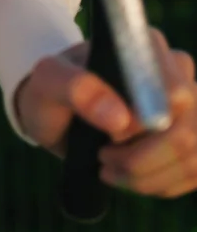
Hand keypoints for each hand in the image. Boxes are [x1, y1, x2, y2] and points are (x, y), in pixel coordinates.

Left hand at [14, 29, 196, 198]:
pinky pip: (195, 172)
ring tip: (110, 169)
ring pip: (193, 156)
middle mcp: (175, 71)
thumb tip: (120, 119)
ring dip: (149, 176)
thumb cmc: (54, 90)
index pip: (175, 92)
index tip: (112, 135)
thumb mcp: (49, 81)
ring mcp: (190, 106)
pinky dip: (161, 184)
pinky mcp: (192, 136)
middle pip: (188, 130)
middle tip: (104, 158)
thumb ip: (76, 88)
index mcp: (145, 46)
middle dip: (143, 158)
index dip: (146, 124)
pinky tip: (131, 177)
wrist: (59, 112)